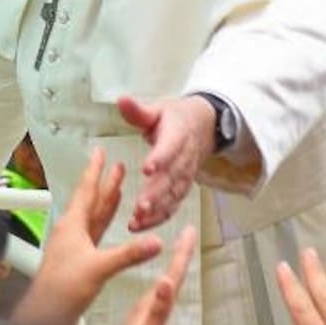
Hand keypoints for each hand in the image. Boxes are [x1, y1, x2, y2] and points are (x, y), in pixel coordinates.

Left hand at [12, 148, 166, 324]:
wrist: (47, 313)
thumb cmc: (62, 288)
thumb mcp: (99, 267)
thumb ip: (129, 254)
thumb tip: (154, 242)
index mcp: (72, 224)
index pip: (86, 190)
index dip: (95, 170)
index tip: (99, 153)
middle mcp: (72, 230)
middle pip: (92, 200)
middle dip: (105, 182)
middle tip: (115, 165)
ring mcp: (75, 244)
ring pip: (94, 216)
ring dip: (107, 201)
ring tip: (117, 187)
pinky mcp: (80, 259)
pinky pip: (96, 233)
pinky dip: (106, 224)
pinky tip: (112, 223)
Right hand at [116, 226, 196, 324]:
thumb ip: (159, 307)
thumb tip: (168, 280)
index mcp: (160, 304)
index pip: (175, 273)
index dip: (183, 252)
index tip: (190, 230)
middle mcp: (159, 306)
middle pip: (175, 274)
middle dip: (182, 252)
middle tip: (189, 230)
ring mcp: (152, 313)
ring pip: (168, 282)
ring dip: (173, 263)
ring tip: (177, 246)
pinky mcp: (143, 319)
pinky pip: (156, 293)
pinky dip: (160, 280)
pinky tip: (159, 280)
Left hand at [117, 95, 215, 231]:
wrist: (204, 127)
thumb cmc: (175, 118)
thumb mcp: (158, 109)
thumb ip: (138, 110)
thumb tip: (121, 99)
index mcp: (178, 134)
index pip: (170, 147)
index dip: (160, 158)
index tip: (147, 168)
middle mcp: (184, 158)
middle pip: (171, 177)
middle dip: (156, 193)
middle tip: (140, 206)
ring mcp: (185, 175)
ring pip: (173, 195)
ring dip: (156, 210)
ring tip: (137, 220)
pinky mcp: (182, 188)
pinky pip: (173, 204)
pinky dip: (159, 216)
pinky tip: (141, 225)